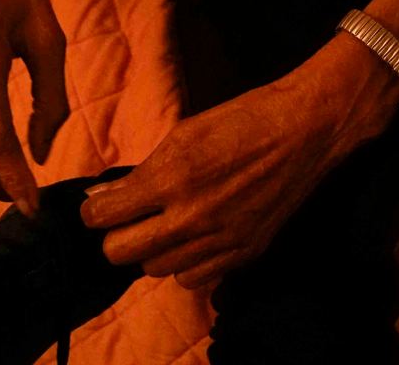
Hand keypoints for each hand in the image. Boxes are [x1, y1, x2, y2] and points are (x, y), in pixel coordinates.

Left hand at [80, 39, 398, 288]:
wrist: (304, 130)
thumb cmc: (243, 119)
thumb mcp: (183, 133)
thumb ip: (142, 170)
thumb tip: (101, 195)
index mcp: (171, 177)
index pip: (103, 215)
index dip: (94, 211)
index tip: (99, 206)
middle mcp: (191, 216)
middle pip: (120, 253)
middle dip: (113, 236)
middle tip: (125, 220)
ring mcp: (218, 240)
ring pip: (155, 269)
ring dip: (151, 250)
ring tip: (162, 227)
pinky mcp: (242, 253)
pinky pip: (193, 279)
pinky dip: (185, 264)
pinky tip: (193, 240)